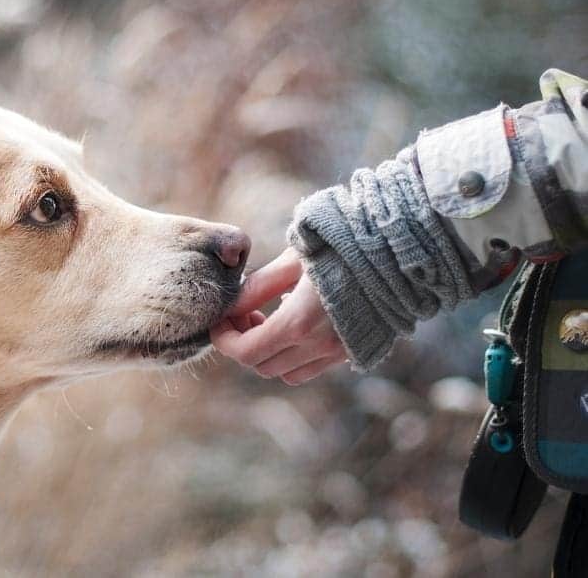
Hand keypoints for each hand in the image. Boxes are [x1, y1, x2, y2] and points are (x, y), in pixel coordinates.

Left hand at [211, 248, 346, 384]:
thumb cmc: (342, 246)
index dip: (224, 340)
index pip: (245, 352)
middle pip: (262, 366)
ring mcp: (339, 352)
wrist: (400, 251)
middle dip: (243, 344)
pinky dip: (294, 355)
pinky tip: (296, 323)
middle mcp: (319, 346)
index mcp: (299, 322)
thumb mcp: (292, 260)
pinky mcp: (353, 351)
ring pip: (286, 373)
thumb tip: (230, 306)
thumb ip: (258, 287)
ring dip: (269, 353)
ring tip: (269, 319)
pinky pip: (312, 368)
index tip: (220, 321)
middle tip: (244, 314)